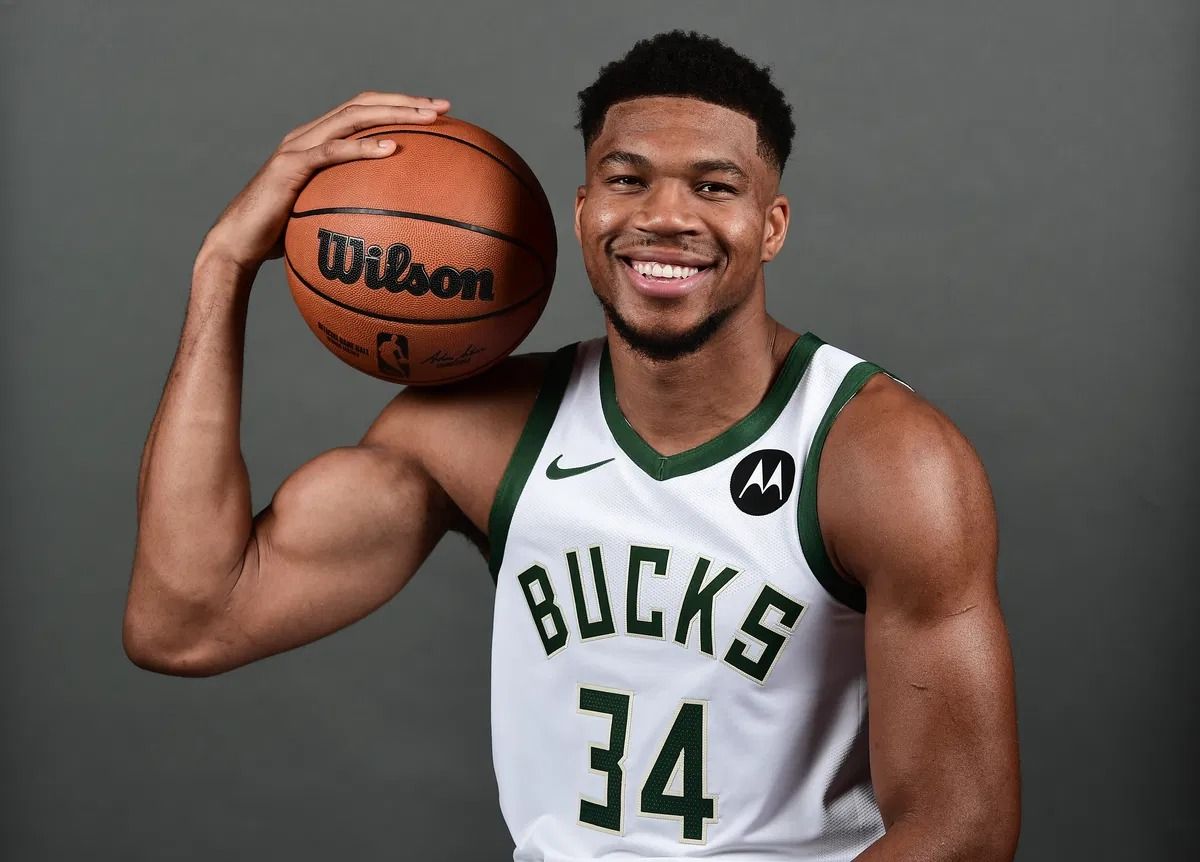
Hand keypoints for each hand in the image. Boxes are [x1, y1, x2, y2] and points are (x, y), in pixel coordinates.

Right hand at [199, 91, 450, 275]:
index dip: (399, 105)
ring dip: (393, 114)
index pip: (363, 111)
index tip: (436, 112)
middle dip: (405, 101)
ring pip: (351, 117)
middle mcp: (307, 135)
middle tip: (444, 108)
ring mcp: (297, 147)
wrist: (239, 245)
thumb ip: (351, 208)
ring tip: (426, 118)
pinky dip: (362, 147)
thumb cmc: (282, 237)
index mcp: (317, 141)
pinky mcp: (289, 166)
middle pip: (363, 104)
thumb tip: (392, 226)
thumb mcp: (324, 216)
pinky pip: (332, 151)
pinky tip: (391, 149)